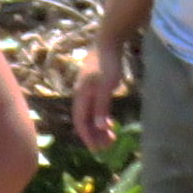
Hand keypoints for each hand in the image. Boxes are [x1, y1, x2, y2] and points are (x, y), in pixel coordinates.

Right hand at [70, 37, 125, 152]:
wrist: (108, 42)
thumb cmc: (107, 64)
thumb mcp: (107, 86)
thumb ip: (103, 106)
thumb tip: (101, 127)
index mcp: (82, 96)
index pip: (80, 122)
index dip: (87, 137)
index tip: (97, 150)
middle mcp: (81, 96)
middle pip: (84, 121)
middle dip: (94, 135)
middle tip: (109, 146)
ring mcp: (87, 91)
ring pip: (90, 115)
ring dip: (98, 128)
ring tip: (111, 137)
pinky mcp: (94, 88)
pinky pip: (94, 109)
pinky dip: (101, 119)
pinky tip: (111, 122)